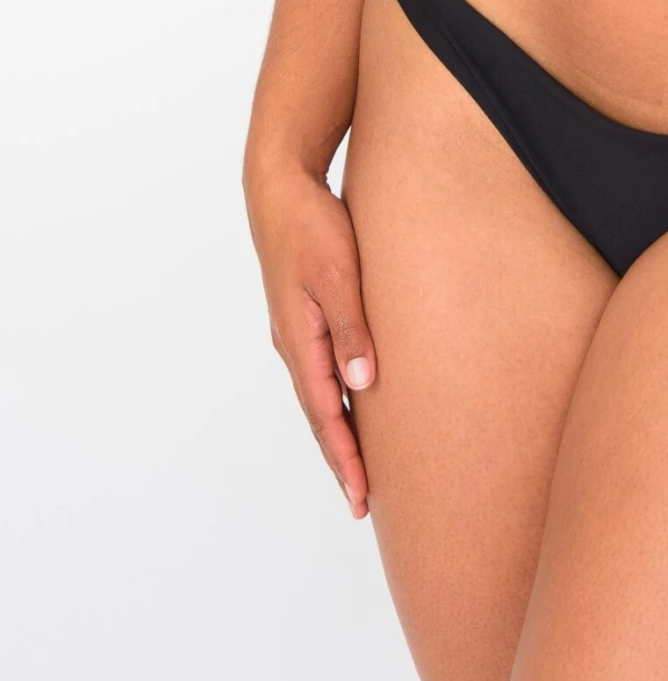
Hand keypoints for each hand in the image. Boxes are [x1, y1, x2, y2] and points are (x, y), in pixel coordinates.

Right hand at [245, 164, 377, 519]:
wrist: (280, 188)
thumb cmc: (312, 226)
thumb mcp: (338, 274)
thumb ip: (351, 326)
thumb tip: (362, 383)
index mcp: (300, 342)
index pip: (325, 416)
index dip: (345, 459)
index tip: (362, 498)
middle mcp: (294, 345)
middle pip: (320, 415)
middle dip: (341, 460)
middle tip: (364, 503)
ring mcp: (297, 331)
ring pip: (321, 394)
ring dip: (339, 432)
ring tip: (361, 466)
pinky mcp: (305, 315)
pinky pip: (323, 369)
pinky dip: (338, 397)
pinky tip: (355, 401)